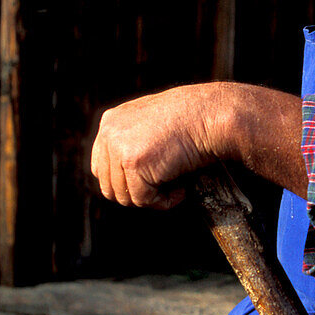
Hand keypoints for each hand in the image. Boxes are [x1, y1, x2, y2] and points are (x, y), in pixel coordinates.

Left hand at [91, 82, 307, 207]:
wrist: (213, 114)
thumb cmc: (195, 118)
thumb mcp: (155, 122)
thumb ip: (134, 140)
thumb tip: (127, 172)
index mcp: (112, 121)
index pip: (101, 167)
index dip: (126, 182)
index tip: (152, 182)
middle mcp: (110, 133)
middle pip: (109, 186)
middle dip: (138, 193)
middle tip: (166, 186)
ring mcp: (120, 147)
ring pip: (125, 197)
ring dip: (152, 198)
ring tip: (177, 185)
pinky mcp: (134, 163)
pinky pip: (144, 200)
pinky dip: (165, 201)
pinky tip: (182, 187)